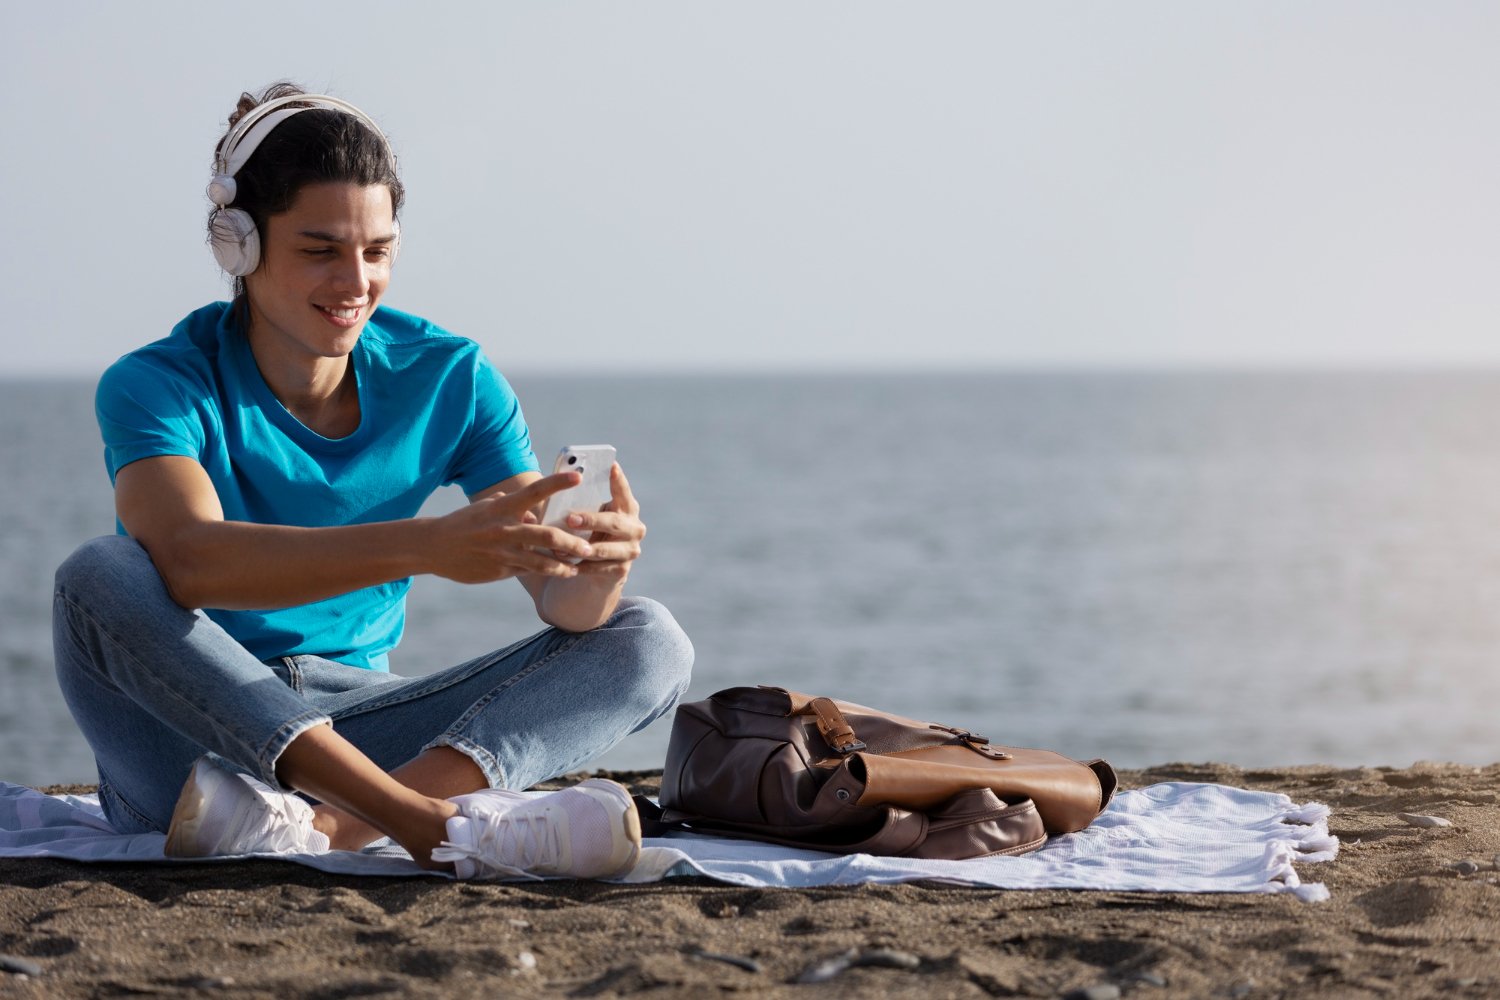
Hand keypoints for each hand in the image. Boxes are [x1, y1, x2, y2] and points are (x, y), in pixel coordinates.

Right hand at [429, 472, 595, 583]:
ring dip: (563, 566)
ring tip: (577, 567)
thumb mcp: (487, 508)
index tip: (578, 477)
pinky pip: (528, 571)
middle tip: (588, 546)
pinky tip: (560, 573)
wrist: (433, 547)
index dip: (557, 483)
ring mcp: (502, 553)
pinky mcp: (500, 571)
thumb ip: (513, 508)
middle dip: (571, 542)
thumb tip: (534, 512)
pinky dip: (545, 571)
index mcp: (502, 507)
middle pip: (546, 535)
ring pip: (541, 561)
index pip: (534, 492)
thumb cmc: (465, 523)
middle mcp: (504, 529)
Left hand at [562, 463, 644, 580]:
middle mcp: (634, 527)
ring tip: (560, 548)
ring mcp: (630, 550)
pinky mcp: (622, 569)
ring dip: (582, 548)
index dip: (618, 479)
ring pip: (604, 549)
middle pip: (614, 522)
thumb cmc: (589, 531)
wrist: (598, 567)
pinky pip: (599, 568)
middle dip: (591, 521)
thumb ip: (582, 502)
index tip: (611, 466)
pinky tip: (566, 564)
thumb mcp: (588, 514)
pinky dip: (581, 566)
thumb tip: (557, 483)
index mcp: (627, 507)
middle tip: (570, 519)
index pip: (623, 490)